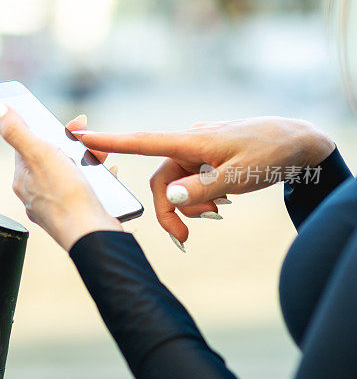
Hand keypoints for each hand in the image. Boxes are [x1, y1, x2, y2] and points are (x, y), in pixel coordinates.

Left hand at [0, 100, 122, 250]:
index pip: (28, 143)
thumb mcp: (39, 154)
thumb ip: (17, 131)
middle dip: (72, 144)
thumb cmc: (65, 197)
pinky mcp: (77, 214)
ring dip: (87, 160)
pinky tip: (108, 176)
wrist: (91, 235)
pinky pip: (86, 189)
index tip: (63, 122)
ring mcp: (56, 205)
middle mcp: (36, 193)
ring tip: (100, 158)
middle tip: (86, 136)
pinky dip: (97, 179)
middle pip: (51, 156)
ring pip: (71, 173)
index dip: (45, 127)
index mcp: (23, 178)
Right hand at [70, 116, 334, 243]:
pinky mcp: (207, 156)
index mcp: (193, 141)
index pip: (143, 141)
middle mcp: (190, 142)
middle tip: (182, 239)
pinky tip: (220, 201)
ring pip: (176, 183)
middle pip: (160, 179)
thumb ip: (202, 188)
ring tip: (215, 213)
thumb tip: (168, 196)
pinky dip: (198, 196)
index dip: (110, 142)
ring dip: (188, 205)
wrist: (299, 141)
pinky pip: (191, 180)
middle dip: (168, 209)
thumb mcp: (240, 177)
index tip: (81, 139)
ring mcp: (199, 149)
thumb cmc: (271, 154)